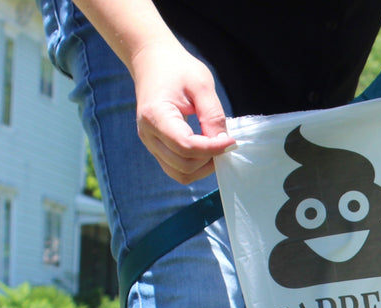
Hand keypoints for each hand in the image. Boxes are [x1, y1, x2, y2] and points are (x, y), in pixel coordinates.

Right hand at [129, 39, 234, 183]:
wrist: (152, 61)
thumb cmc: (178, 69)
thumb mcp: (201, 85)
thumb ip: (213, 115)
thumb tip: (224, 143)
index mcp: (155, 116)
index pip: (186, 146)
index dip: (213, 149)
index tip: (232, 141)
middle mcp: (148, 134)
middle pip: (183, 165)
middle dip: (209, 159)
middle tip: (226, 143)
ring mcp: (150, 143)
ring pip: (179, 173)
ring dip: (203, 167)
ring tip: (217, 147)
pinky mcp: (156, 147)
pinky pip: (176, 169)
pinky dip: (195, 166)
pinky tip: (207, 149)